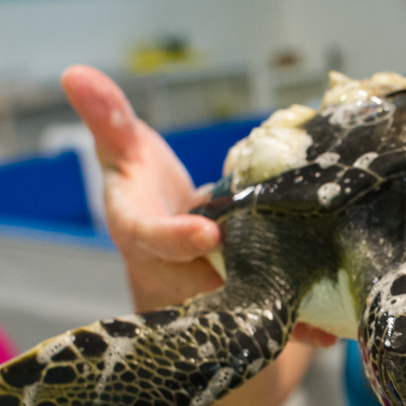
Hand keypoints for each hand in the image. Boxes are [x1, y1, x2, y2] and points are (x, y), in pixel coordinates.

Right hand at [61, 66, 335, 346]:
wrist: (165, 232)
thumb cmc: (143, 185)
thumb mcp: (124, 149)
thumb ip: (107, 117)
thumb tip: (74, 72)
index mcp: (138, 230)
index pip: (151, 236)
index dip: (176, 238)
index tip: (206, 233)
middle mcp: (171, 269)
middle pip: (206, 282)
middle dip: (242, 284)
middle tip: (282, 281)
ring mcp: (205, 291)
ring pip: (242, 304)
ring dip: (279, 313)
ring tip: (319, 322)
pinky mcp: (238, 298)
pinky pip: (267, 312)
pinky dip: (298, 323)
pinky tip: (330, 332)